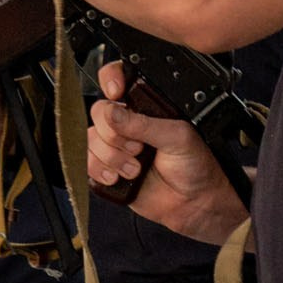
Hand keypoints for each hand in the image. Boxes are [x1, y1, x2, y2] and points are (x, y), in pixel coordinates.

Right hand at [88, 64, 246, 242]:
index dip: (111, 82)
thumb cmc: (195, 165)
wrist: (193, 203)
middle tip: (139, 147)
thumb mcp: (177, 136)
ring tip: (136, 167)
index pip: (117, 79)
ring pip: (91, 139)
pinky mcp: (107, 168)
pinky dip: (102, 171)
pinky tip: (121, 177)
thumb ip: (144, 123)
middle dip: (116, 135)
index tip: (117, 94)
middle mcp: (127, 123)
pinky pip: (87, 162)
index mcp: (146, 105)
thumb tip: (112, 113)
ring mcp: (115, 146)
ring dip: (112, 157)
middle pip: (99, 112)